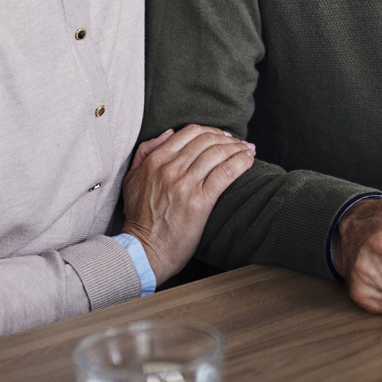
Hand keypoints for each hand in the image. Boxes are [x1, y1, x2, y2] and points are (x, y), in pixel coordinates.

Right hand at [121, 126, 256, 281]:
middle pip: (207, 141)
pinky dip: (241, 162)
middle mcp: (170, 168)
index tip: (222, 136)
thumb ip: (145, 152)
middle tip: (240, 143)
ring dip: (238, 148)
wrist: (144, 250)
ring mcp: (185, 184)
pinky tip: (250, 160)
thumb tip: (169, 133)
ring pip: (218, 153)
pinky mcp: (200, 201)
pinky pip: (226, 172)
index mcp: (155, 161)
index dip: (211, 131)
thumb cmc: (140, 218)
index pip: (189, 132)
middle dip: (228, 138)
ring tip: (249, 150)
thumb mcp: (132, 179)